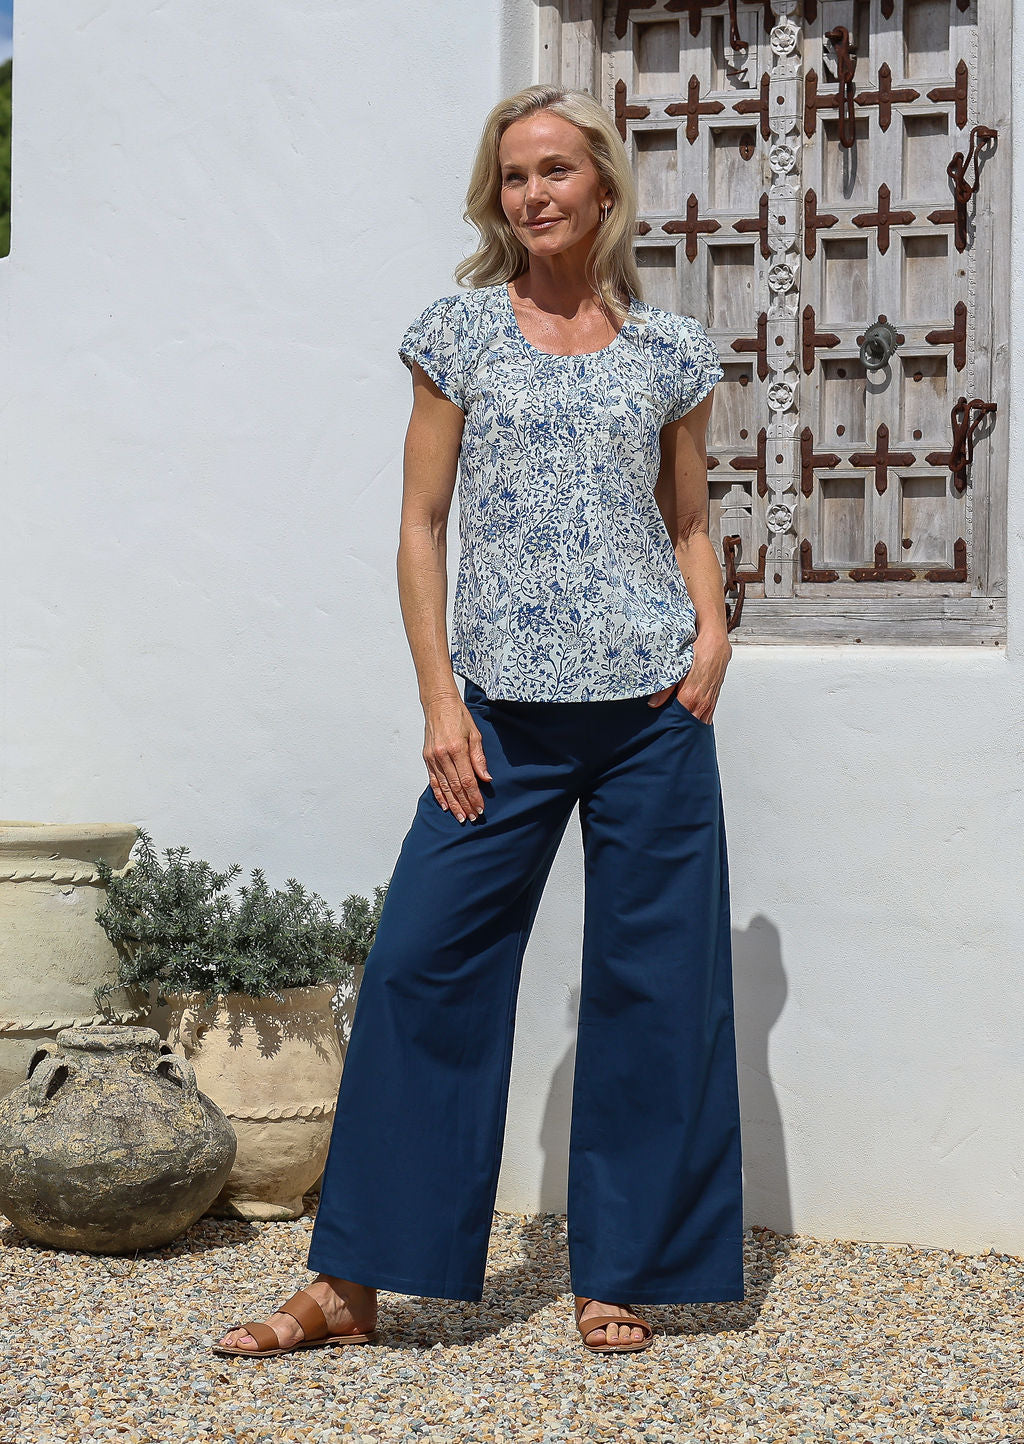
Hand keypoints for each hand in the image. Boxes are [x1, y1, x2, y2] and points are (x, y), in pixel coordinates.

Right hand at [423, 695, 491, 822]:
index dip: (474, 796)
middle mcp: (442, 756)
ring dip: (453, 804)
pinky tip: (445, 805)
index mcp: (456, 749)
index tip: (480, 808)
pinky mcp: (427, 758)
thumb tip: (485, 778)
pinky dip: (439, 795)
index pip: (467, 780)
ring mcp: (433, 758)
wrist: (438, 704)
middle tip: (472, 818)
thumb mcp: (475, 734)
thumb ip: (479, 758)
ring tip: (460, 817)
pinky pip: (433, 781)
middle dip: (465, 804)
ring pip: (443, 787)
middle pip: (455, 787)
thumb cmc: (458, 716)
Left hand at [647, 629, 731, 723]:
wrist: (715, 644)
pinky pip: (707, 717)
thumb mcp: (676, 669)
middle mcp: (702, 703)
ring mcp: (710, 702)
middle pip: (689, 725)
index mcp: (691, 697)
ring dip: (690, 725)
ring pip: (699, 722)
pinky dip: (699, 720)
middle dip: (679, 727)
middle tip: (669, 729)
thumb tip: (653, 703)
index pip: (678, 721)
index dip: (669, 724)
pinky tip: (692, 720)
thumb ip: (665, 689)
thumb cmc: (697, 653)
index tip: (662, 725)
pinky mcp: (714, 698)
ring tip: (680, 727)